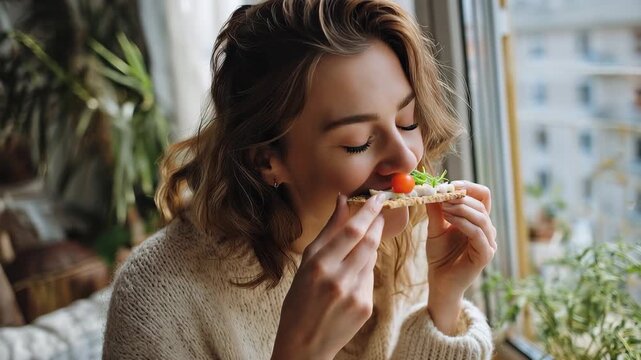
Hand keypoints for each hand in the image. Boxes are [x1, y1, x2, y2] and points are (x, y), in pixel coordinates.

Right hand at [272, 193, 385, 359]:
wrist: (304, 343)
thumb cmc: (300, 299)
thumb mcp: (307, 262)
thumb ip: (328, 231)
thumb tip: (343, 200)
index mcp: (319, 265)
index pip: (352, 231)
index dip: (368, 212)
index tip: (378, 199)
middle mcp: (338, 279)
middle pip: (368, 242)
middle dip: (377, 224)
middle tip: (380, 212)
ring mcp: (354, 294)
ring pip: (371, 259)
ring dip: (370, 246)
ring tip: (359, 245)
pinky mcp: (365, 307)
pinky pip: (370, 278)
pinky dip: (365, 269)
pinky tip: (352, 276)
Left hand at [424, 181, 495, 333]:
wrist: (439, 281)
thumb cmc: (440, 256)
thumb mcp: (435, 228)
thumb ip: (436, 210)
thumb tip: (431, 188)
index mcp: (477, 221)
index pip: (482, 196)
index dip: (468, 187)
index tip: (450, 184)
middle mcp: (487, 230)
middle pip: (481, 204)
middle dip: (461, 197)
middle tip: (442, 194)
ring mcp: (489, 243)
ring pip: (481, 217)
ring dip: (461, 208)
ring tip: (443, 206)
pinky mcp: (485, 255)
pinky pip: (477, 233)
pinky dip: (463, 223)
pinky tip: (448, 219)